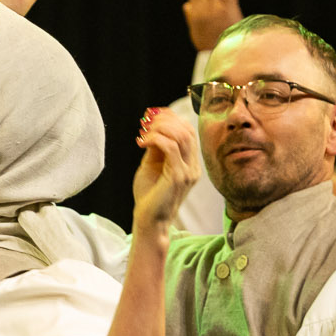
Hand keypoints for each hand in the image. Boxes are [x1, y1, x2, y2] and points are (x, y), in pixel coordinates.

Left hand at [131, 107, 201, 237]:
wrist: (150, 220)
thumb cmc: (149, 195)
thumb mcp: (152, 166)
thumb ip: (156, 148)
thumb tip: (153, 128)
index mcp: (190, 162)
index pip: (188, 131)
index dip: (172, 118)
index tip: (152, 115)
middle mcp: (193, 166)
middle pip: (187, 130)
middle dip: (165, 120)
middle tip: (146, 122)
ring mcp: (188, 172)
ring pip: (181, 136)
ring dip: (160, 128)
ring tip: (144, 133)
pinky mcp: (178, 177)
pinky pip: (171, 148)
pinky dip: (156, 139)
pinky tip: (143, 143)